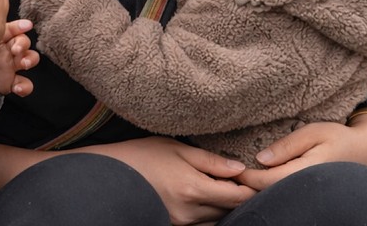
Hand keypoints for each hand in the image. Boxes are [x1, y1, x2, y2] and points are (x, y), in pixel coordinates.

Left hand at [0, 18, 39, 95]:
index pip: (14, 28)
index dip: (21, 26)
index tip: (26, 25)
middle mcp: (6, 50)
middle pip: (23, 42)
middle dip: (23, 43)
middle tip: (16, 48)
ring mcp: (9, 66)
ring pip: (29, 59)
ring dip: (30, 60)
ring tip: (23, 63)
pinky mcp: (9, 82)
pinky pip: (24, 84)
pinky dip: (25, 86)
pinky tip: (18, 87)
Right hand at [82, 137, 253, 225]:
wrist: (110, 175)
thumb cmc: (143, 156)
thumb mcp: (177, 149)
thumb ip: (211, 161)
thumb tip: (240, 169)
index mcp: (193, 188)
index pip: (237, 196)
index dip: (251, 187)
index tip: (256, 176)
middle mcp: (189, 212)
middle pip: (230, 211)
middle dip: (240, 197)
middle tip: (243, 180)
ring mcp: (181, 222)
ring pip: (217, 221)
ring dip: (225, 207)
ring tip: (223, 188)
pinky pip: (202, 225)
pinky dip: (210, 214)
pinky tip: (208, 199)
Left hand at [235, 120, 366, 190]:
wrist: (364, 151)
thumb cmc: (338, 137)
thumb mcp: (311, 133)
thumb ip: (286, 146)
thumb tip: (260, 159)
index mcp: (303, 172)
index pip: (266, 180)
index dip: (246, 177)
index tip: (229, 169)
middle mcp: (303, 186)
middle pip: (266, 192)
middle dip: (246, 186)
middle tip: (224, 176)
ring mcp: (304, 191)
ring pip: (273, 195)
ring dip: (255, 188)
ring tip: (235, 179)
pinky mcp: (304, 191)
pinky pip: (281, 192)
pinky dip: (266, 188)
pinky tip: (255, 182)